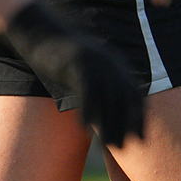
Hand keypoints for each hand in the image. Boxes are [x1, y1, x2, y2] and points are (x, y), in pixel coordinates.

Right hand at [4, 2, 145, 145]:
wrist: (40, 32)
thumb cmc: (62, 57)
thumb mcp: (86, 70)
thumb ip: (99, 87)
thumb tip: (105, 115)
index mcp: (117, 64)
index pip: (136, 95)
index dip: (140, 118)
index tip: (140, 139)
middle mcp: (111, 63)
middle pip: (125, 99)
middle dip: (127, 125)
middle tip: (123, 148)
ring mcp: (95, 61)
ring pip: (108, 98)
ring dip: (110, 124)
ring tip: (109, 145)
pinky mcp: (78, 62)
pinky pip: (87, 91)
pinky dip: (88, 111)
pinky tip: (85, 129)